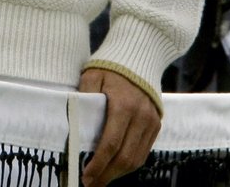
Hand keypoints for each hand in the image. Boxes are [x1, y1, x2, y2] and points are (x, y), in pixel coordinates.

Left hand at [78, 68, 159, 186]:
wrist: (139, 55)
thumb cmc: (111, 67)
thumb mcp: (92, 76)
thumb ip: (82, 99)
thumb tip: (72, 126)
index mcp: (124, 104)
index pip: (111, 144)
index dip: (98, 165)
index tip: (86, 177)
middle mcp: (141, 116)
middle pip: (124, 156)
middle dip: (106, 175)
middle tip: (91, 185)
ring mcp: (151, 121)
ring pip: (136, 158)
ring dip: (118, 174)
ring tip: (101, 180)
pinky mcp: (156, 124)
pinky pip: (144, 152)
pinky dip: (129, 164)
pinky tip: (115, 168)